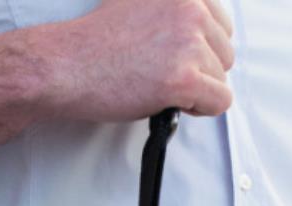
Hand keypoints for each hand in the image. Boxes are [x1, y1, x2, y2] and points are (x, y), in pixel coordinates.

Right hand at [36, 0, 235, 121]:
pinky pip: (218, 102)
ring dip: (195, 91)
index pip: (221, 24)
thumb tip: (194, 29)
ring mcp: (189, 43)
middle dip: (199, 70)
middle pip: (225, 52)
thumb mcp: (136, 2)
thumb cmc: (93, 42)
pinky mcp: (184, 79)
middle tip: (163, 76)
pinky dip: (199, 109)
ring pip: (221, 78)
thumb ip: (169, 8)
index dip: (200, 48)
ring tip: (158, 87)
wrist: (66, 65)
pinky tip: (170, 102)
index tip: (176, 58)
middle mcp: (191, 9)